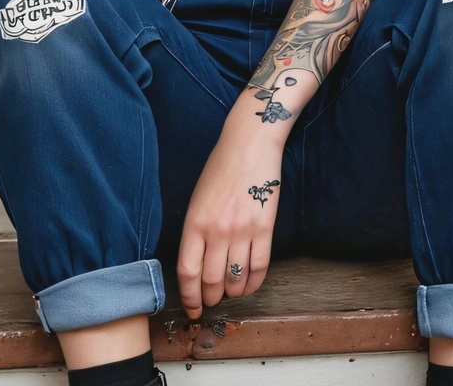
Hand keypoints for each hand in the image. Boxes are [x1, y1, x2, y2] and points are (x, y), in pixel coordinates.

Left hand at [176, 115, 283, 318]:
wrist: (249, 145)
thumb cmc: (220, 168)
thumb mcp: (197, 198)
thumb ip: (196, 231)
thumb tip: (197, 264)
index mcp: (195, 222)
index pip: (188, 272)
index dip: (189, 296)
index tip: (192, 307)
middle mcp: (217, 230)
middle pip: (212, 281)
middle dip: (210, 298)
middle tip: (212, 302)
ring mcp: (242, 231)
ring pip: (236, 279)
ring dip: (232, 293)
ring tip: (230, 293)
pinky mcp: (264, 229)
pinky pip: (259, 268)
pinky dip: (253, 283)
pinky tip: (248, 285)